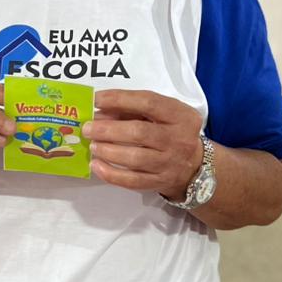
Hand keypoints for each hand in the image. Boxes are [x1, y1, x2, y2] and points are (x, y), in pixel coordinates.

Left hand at [82, 90, 203, 199]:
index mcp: (180, 116)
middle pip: (139, 133)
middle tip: (88, 128)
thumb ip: (133, 110)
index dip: (119, 99)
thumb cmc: (171, 133)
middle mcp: (178, 139)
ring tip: (93, 145)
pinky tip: (96, 166)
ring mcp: (169, 163)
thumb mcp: (162, 115)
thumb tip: (100, 112)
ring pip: (135, 158)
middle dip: (108, 129)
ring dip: (108, 151)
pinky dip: (111, 174)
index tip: (97, 100)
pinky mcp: (160, 182)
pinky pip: (132, 181)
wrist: (193, 166)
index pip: (148, 102)